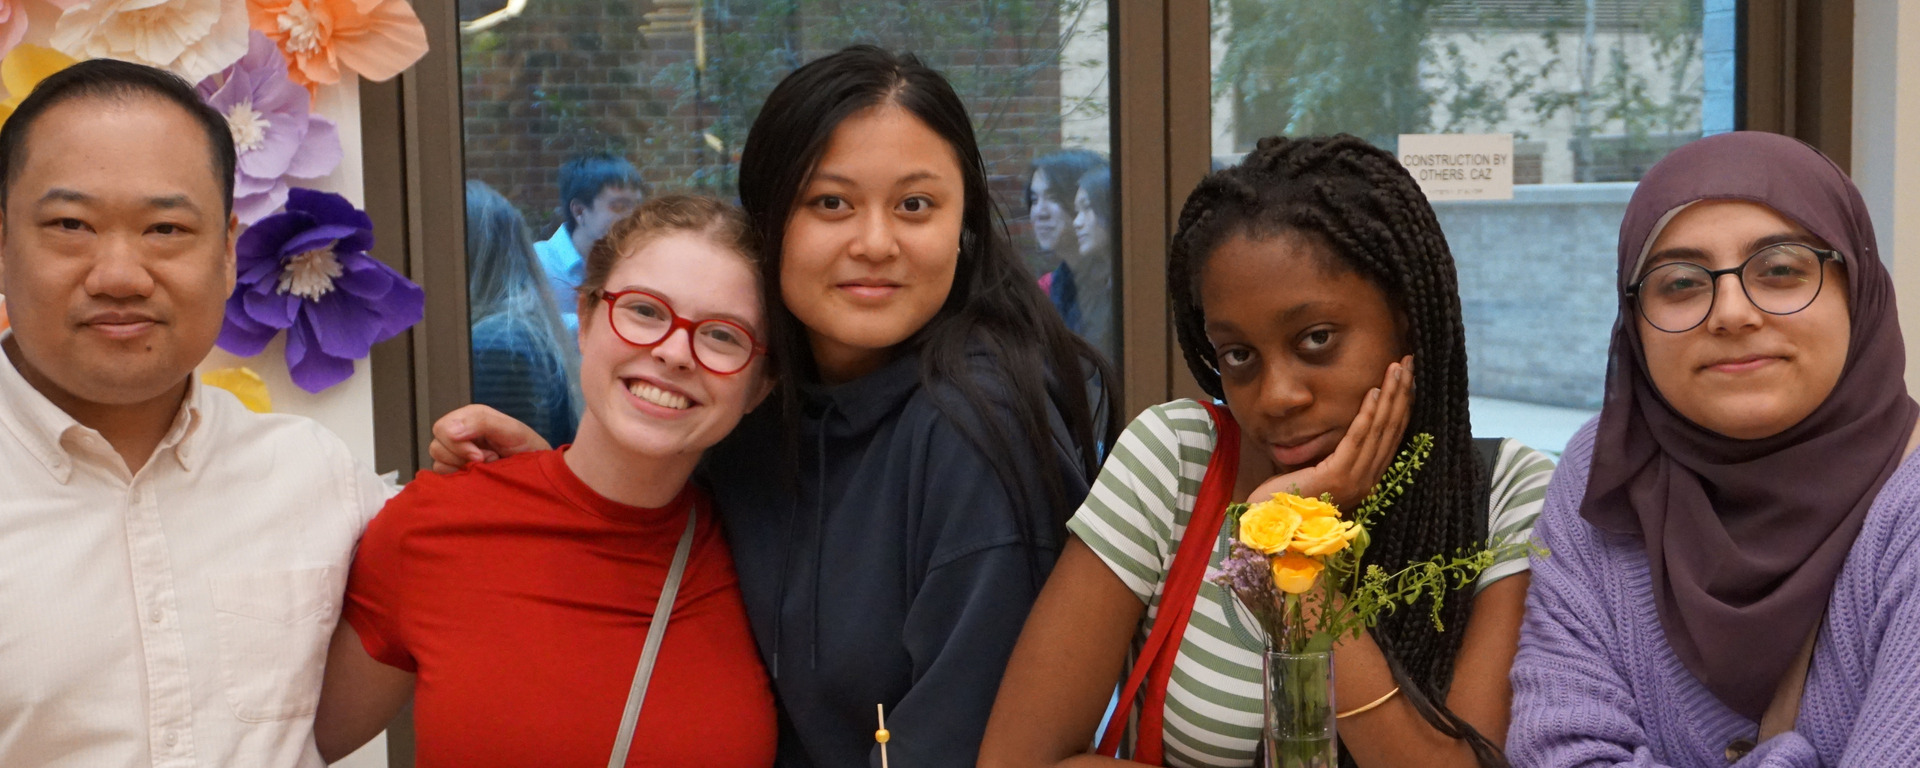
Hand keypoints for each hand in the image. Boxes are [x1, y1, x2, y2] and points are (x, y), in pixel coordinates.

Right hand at [427, 405, 549, 473]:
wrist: (540, 472)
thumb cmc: (528, 448)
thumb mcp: (511, 429)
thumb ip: (481, 422)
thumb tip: (450, 430)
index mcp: (470, 419)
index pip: (442, 428)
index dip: (456, 444)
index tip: (479, 456)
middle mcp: (460, 434)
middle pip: (437, 446)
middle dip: (462, 457)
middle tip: (489, 460)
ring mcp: (458, 455)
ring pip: (438, 462)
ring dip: (463, 468)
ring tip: (487, 467)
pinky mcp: (458, 473)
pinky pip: (444, 478)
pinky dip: (460, 479)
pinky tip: (478, 477)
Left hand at [1247, 356, 1413, 510]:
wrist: (1269, 519)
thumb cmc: (1290, 494)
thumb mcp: (1320, 467)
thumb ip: (1339, 451)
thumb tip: (1352, 423)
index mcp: (1367, 478)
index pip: (1392, 436)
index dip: (1403, 405)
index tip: (1409, 378)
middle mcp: (1368, 480)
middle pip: (1392, 429)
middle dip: (1403, 393)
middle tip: (1411, 362)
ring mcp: (1355, 480)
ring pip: (1380, 430)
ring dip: (1391, 396)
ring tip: (1398, 368)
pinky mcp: (1337, 476)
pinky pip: (1357, 438)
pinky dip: (1367, 413)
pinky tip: (1374, 392)